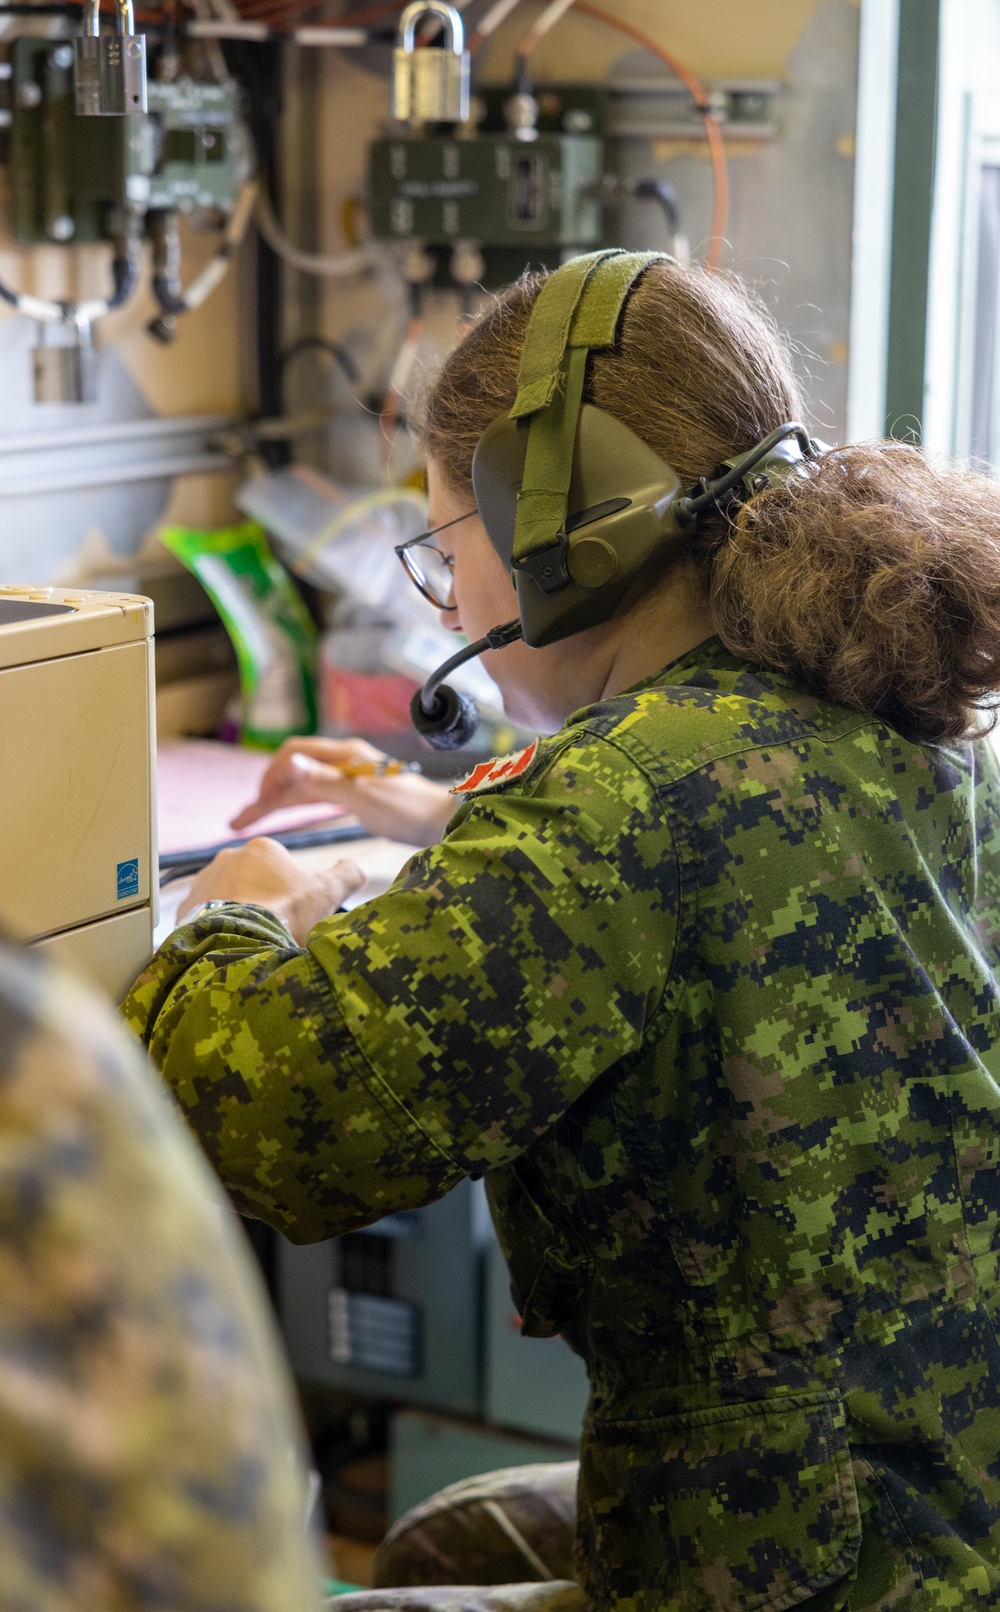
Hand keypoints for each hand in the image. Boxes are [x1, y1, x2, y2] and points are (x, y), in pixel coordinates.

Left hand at [177, 837, 365, 945]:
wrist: (239, 942)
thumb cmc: (284, 914)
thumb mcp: (328, 893)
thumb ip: (348, 874)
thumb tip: (356, 869)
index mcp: (262, 848)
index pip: (281, 867)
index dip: (292, 892)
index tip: (296, 914)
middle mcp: (228, 858)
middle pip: (253, 881)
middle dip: (263, 902)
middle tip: (276, 928)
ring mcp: (204, 882)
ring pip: (228, 898)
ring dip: (239, 914)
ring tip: (253, 939)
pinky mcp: (186, 908)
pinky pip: (206, 917)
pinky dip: (218, 929)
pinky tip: (231, 944)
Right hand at [230, 736, 454, 847]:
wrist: (443, 822)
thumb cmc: (409, 810)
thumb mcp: (363, 797)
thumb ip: (324, 781)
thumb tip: (288, 763)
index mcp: (345, 755)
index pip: (294, 753)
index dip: (272, 775)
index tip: (260, 802)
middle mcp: (343, 761)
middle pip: (292, 770)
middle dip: (265, 793)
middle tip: (240, 821)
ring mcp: (347, 777)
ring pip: (300, 785)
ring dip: (274, 801)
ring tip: (246, 822)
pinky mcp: (352, 794)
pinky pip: (313, 796)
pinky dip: (294, 805)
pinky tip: (279, 815)